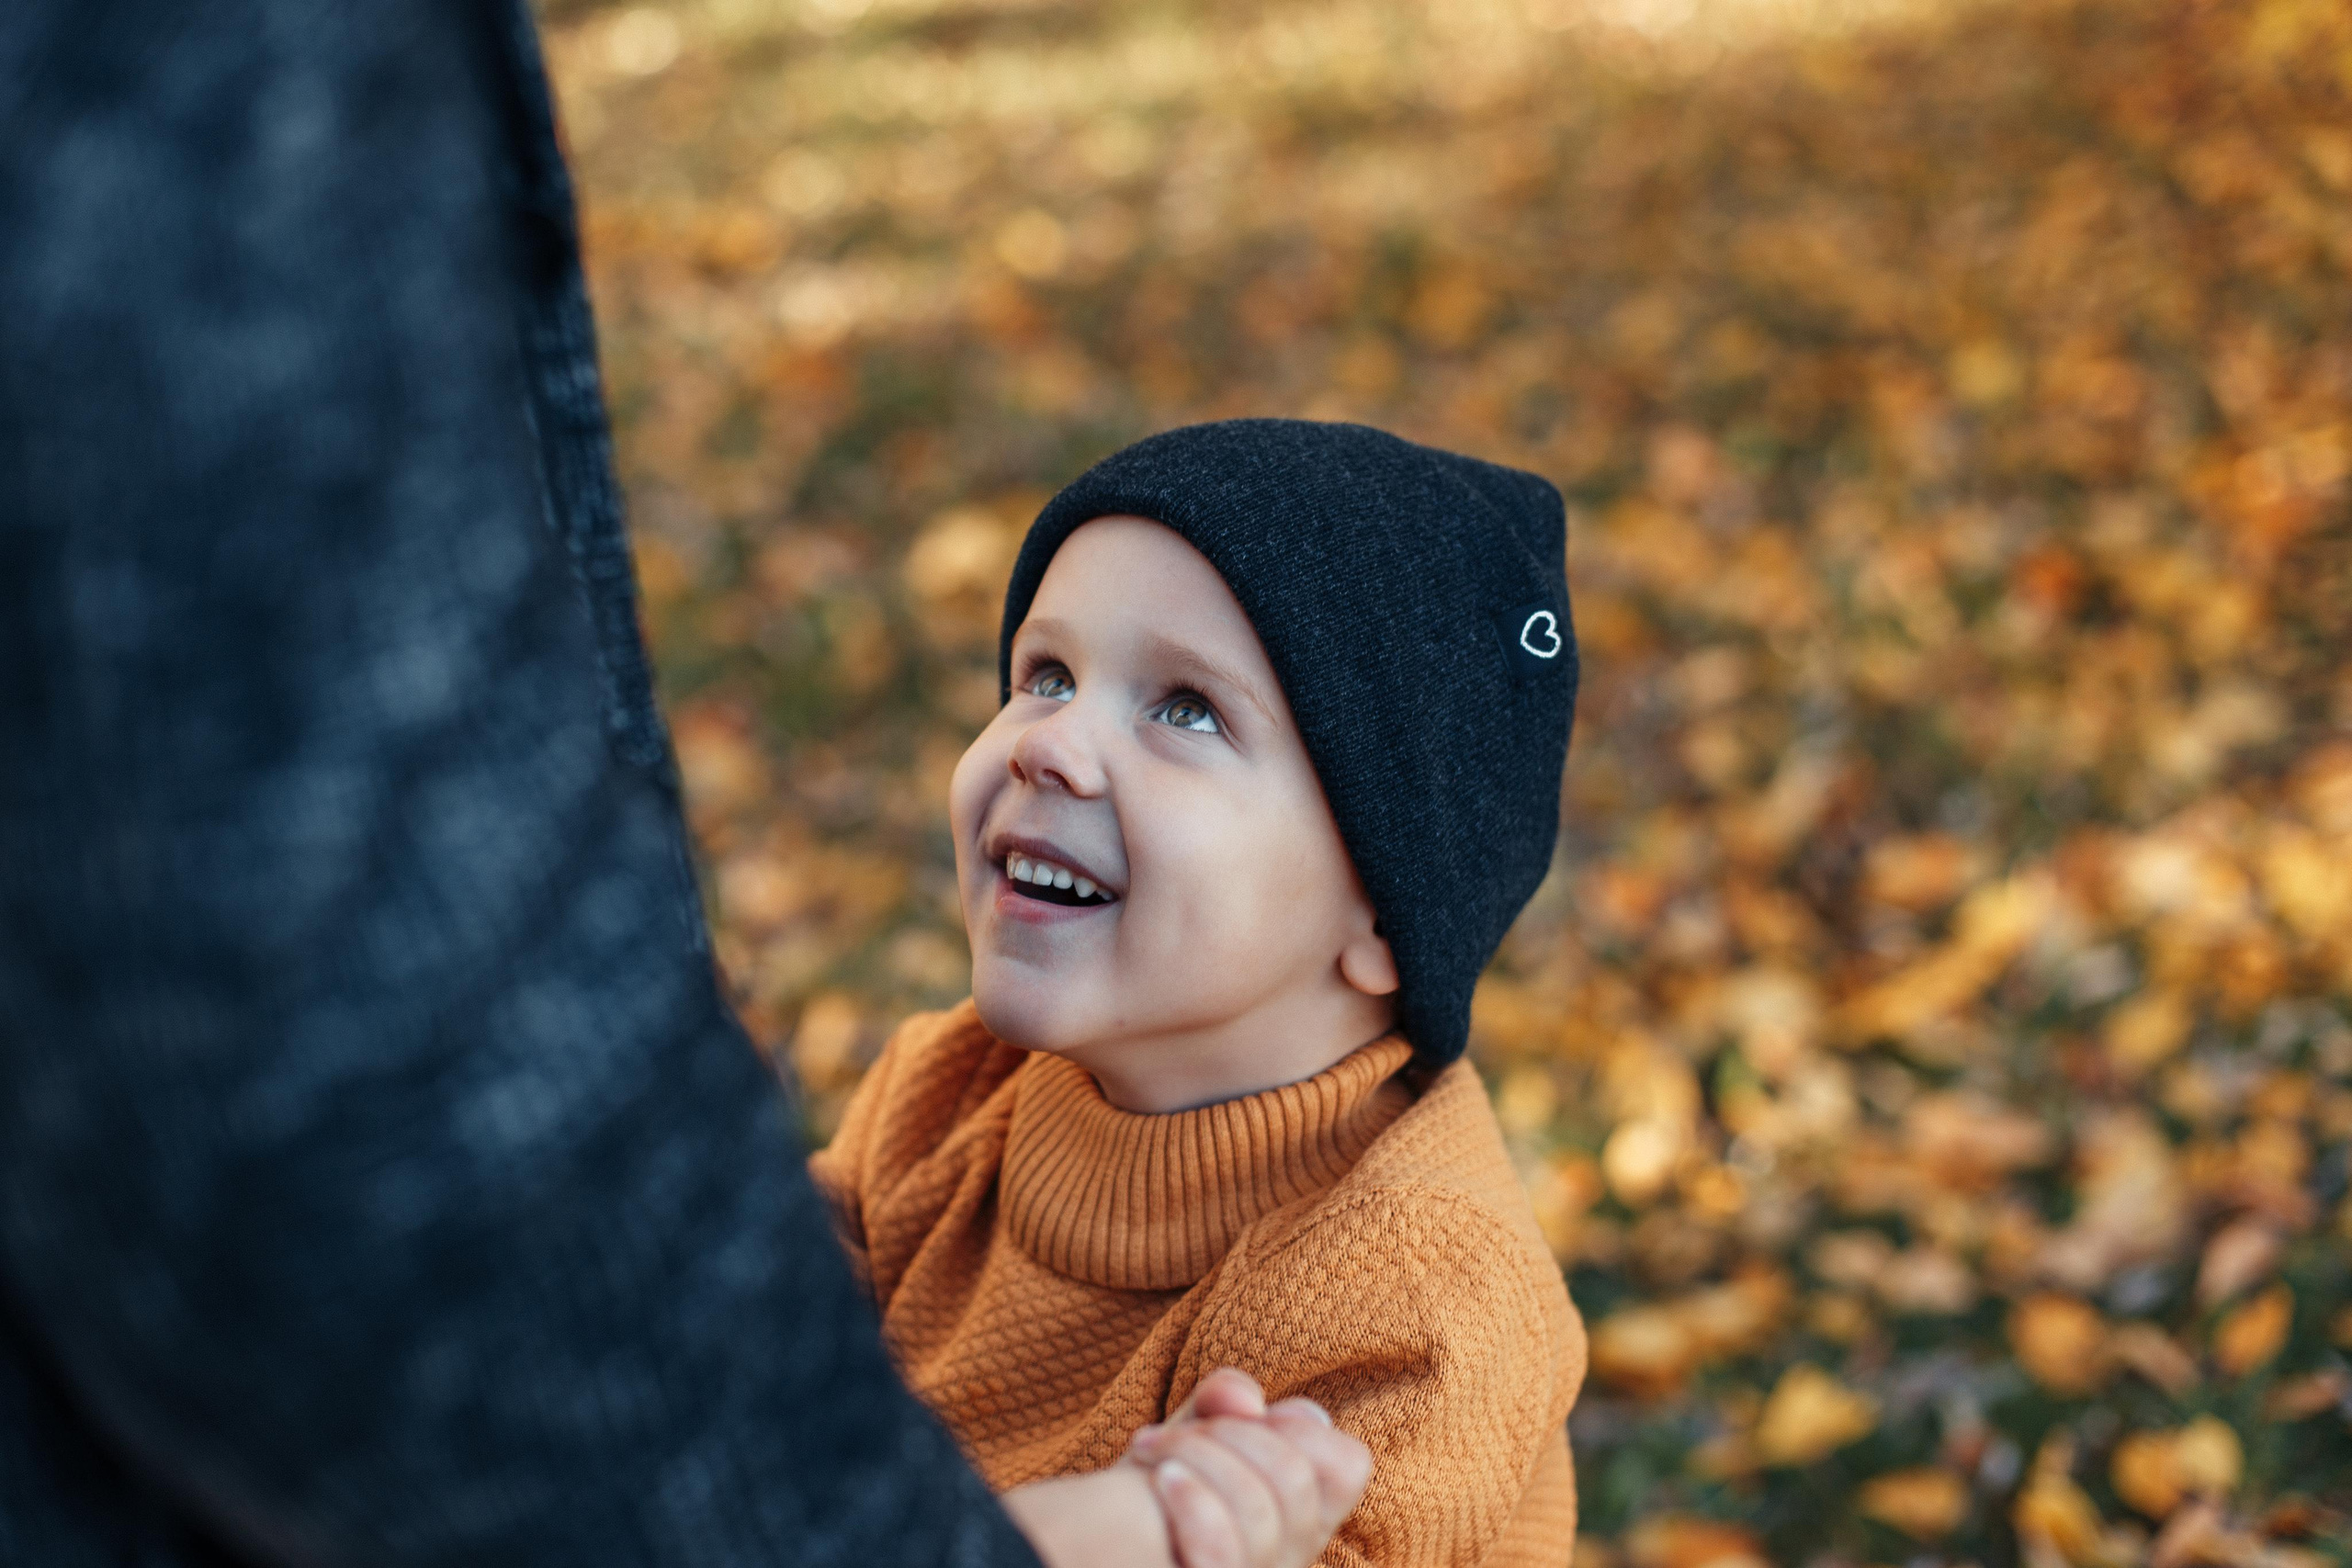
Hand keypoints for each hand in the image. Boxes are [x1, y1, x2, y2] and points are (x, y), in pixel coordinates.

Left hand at [999, 1369, 1371, 1567]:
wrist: (1092, 1541)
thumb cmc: (1155, 1483)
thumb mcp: (1193, 1429)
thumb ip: (1224, 1399)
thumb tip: (1244, 1400)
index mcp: (1302, 1515)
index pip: (1348, 1465)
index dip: (1298, 1427)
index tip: (1237, 1414)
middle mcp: (1289, 1558)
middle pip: (1297, 1480)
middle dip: (1231, 1434)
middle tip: (1182, 1430)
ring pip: (1263, 1512)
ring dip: (1198, 1458)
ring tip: (1152, 1451)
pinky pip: (1228, 1557)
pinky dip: (1194, 1503)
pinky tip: (1160, 1481)